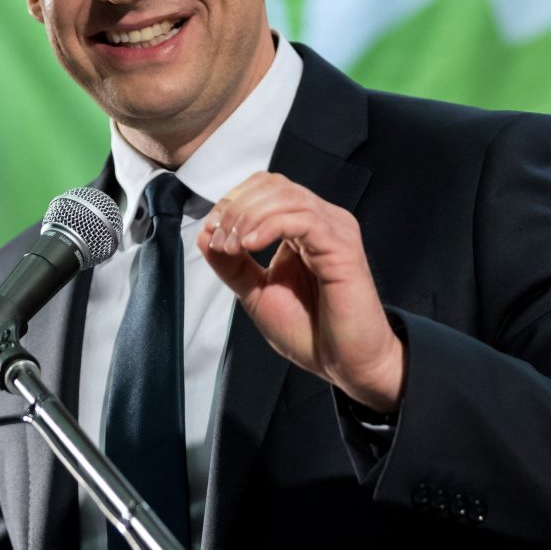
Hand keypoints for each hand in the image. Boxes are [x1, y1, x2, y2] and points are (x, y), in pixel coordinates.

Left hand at [197, 174, 404, 410]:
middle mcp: (321, 222)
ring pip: (286, 197)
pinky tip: (252, 244)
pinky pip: (303, 219)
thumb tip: (204, 234)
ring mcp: (334, 230)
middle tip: (220, 241)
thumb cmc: (311, 332)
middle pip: (273, 185)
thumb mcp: (258, 293)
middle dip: (236, 208)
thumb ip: (232, 264)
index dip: (232, 202)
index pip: (265, 188)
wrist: (345, 364)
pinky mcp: (343, 246)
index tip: (211, 233)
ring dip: (248, 217)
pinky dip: (269, 226)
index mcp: (302, 228)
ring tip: (233, 247)